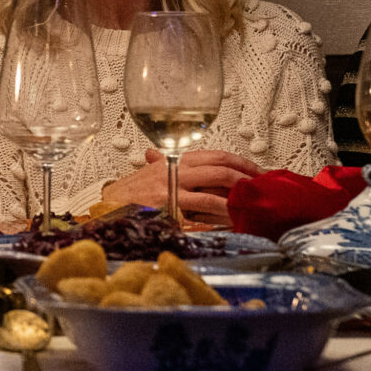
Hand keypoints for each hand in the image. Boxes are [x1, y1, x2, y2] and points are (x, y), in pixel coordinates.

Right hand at [103, 147, 261, 226]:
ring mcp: (173, 186)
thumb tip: (164, 156)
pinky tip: (233, 215)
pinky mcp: (169, 205)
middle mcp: (176, 168)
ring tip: (254, 200)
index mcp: (175, 160)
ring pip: (215, 183)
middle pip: (220, 165)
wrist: (106, 206)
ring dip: (238, 193)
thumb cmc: (129, 193)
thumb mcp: (149, 173)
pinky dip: (220, 210)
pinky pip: (202, 205)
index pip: (216, 154)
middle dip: (247, 175)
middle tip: (264, 185)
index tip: (257, 171)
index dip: (240, 161)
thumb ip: (163, 164)